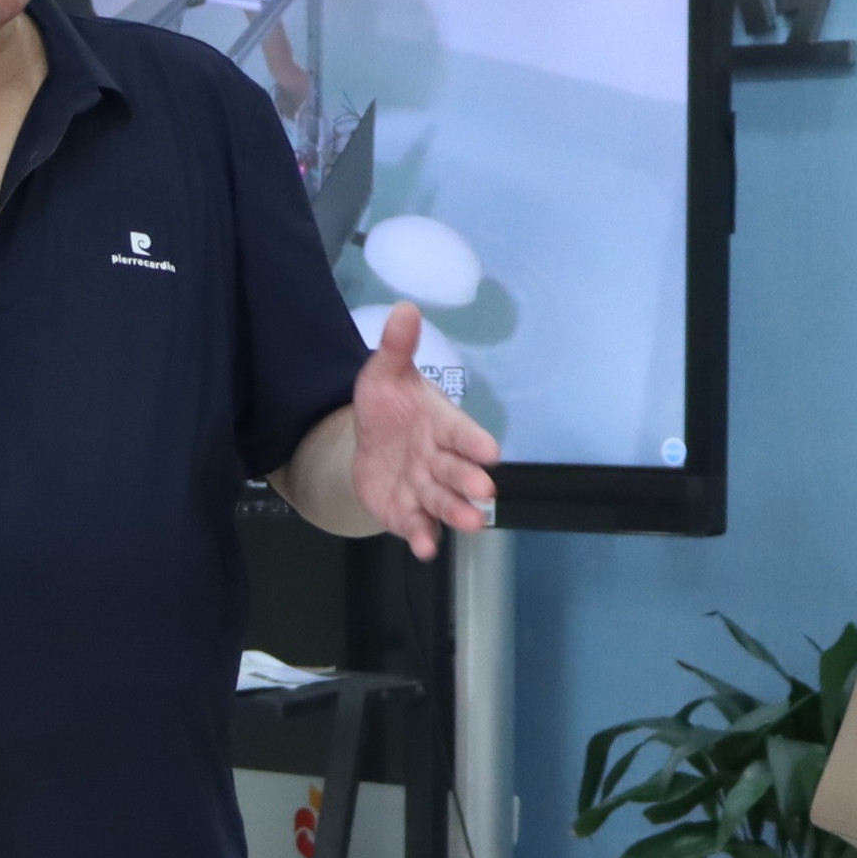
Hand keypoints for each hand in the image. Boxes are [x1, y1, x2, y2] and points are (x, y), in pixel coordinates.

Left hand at [349, 304, 500, 559]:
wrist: (367, 441)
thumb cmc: (388, 404)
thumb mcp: (385, 373)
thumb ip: (397, 347)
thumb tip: (404, 308)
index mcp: (442, 425)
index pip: (461, 433)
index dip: (474, 441)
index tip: (490, 450)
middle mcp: (440, 460)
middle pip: (458, 473)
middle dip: (470, 483)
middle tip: (485, 493)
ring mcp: (424, 489)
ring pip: (444, 504)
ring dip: (456, 514)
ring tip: (472, 524)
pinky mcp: (406, 512)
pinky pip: (416, 526)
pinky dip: (422, 537)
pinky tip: (424, 549)